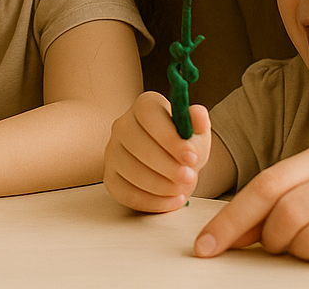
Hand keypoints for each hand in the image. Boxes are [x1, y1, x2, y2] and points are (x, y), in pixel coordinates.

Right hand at [102, 91, 209, 211]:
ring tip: (182, 189)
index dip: (169, 137)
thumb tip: (198, 113)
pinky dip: (152, 201)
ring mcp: (112, 151)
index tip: (191, 157)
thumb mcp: (197, 134)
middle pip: (136, 143)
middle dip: (166, 165)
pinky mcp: (110, 177)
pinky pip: (125, 192)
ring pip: (130, 169)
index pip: (148, 115)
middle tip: (189, 177)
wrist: (172, 167)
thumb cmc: (183, 147)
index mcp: (145, 106)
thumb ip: (199, 123)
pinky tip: (173, 201)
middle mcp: (122, 125)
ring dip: (160, 184)